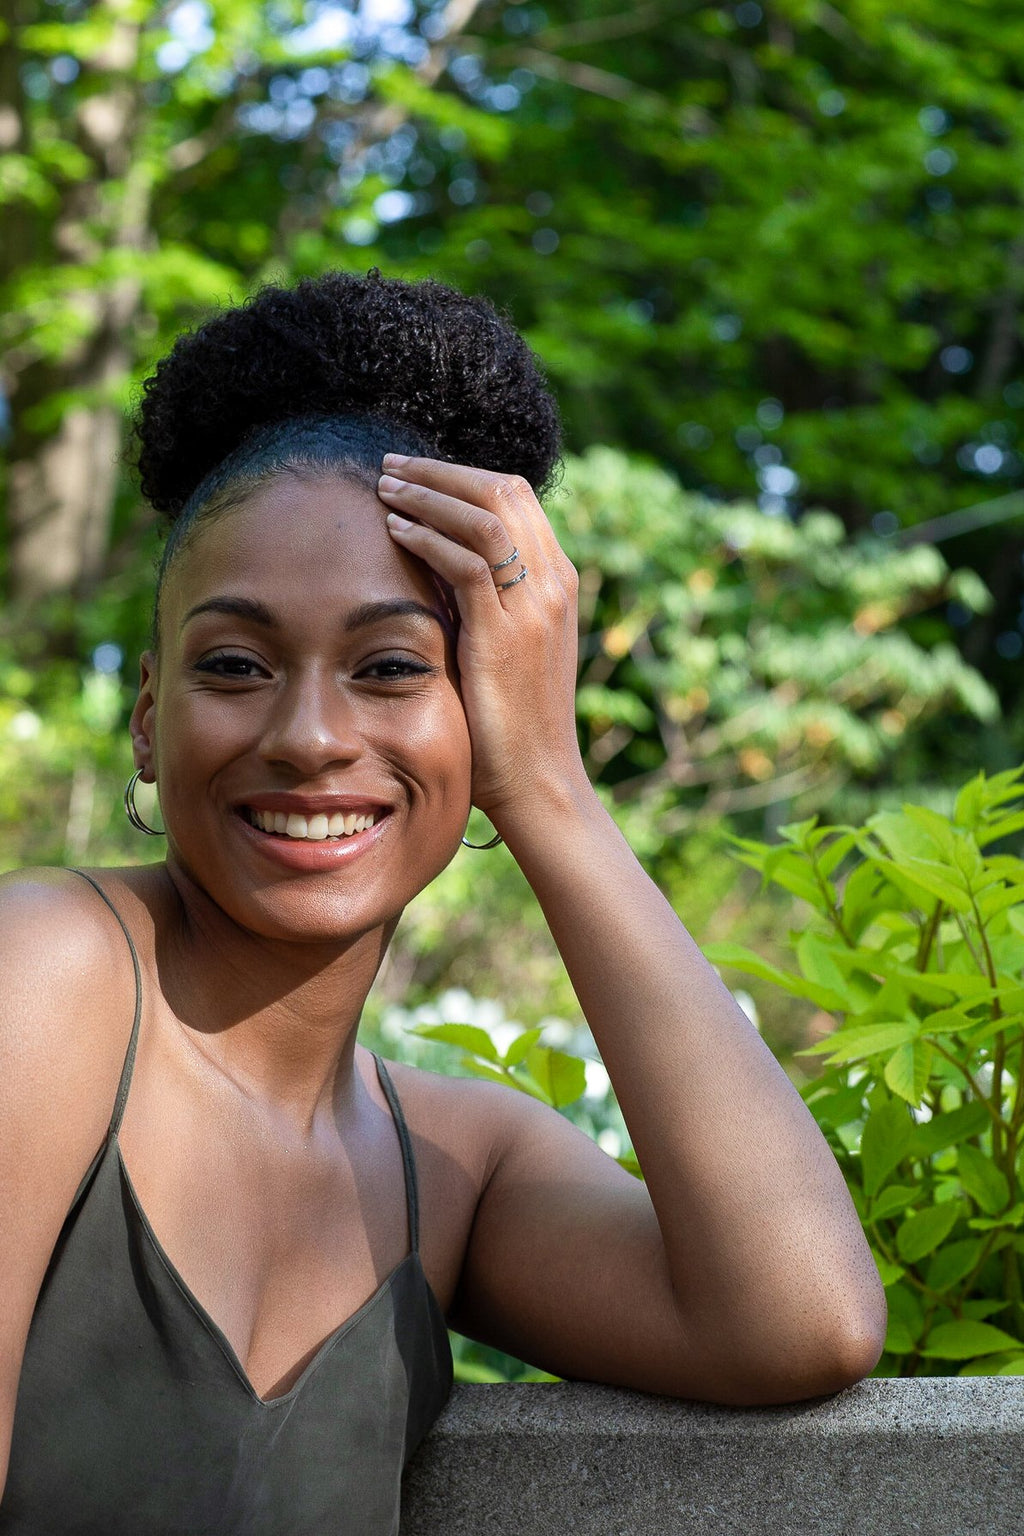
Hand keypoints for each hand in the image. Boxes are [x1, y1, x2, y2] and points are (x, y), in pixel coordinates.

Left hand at [377, 455, 585, 823]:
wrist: (537, 781)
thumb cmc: (510, 724)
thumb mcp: (503, 648)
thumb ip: (481, 604)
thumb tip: (432, 566)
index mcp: (556, 582)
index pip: (515, 497)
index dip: (460, 475)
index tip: (414, 472)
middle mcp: (553, 584)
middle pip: (503, 490)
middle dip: (440, 471)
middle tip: (391, 466)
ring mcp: (534, 608)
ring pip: (485, 515)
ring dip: (429, 493)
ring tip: (384, 487)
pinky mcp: (506, 636)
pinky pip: (467, 564)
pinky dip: (428, 537)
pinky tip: (395, 531)